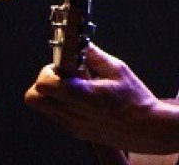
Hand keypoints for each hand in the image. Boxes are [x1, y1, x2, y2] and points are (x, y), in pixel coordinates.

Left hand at [25, 42, 174, 153]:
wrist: (145, 129)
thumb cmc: (136, 100)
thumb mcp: (120, 71)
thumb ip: (97, 58)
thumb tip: (84, 45)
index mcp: (83, 96)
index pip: (44, 85)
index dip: (48, 70)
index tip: (64, 64)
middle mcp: (72, 113)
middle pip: (33, 97)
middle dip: (44, 82)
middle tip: (64, 74)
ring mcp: (72, 125)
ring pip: (43, 107)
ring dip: (53, 93)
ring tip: (77, 86)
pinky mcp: (76, 132)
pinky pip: (57, 116)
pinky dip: (63, 104)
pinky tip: (84, 98)